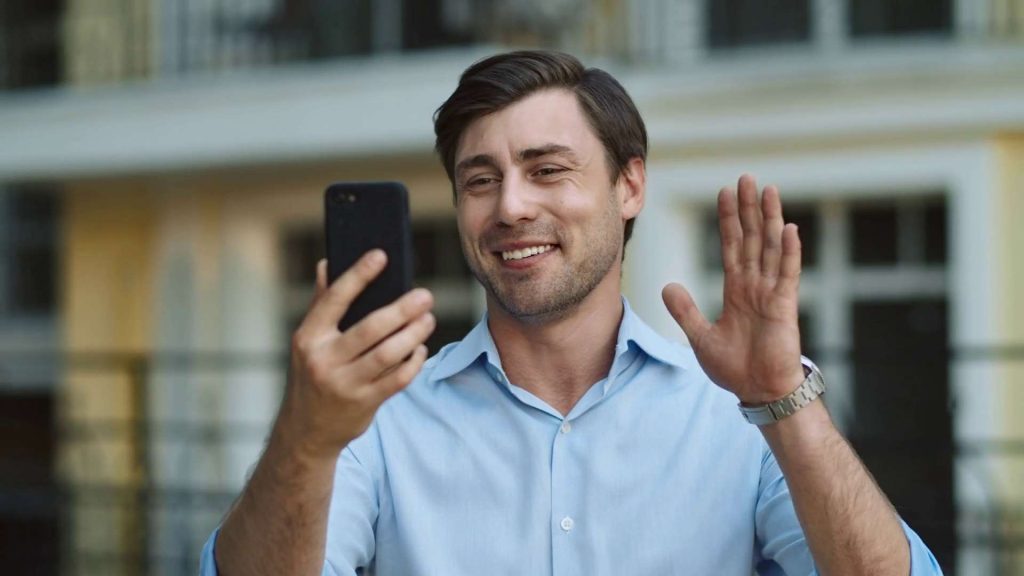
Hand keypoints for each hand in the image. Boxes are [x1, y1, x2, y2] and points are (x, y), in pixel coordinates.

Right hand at [277, 250, 434, 460]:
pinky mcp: (365, 403)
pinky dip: (413, 361)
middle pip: (371, 328)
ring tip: (428, 319)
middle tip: (425, 296)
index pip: (335, 299)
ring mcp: (345, 384)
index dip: (358, 276)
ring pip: (388, 354)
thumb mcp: (307, 341)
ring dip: (414, 334)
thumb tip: (327, 263)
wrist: (306, 430)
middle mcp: (324, 360)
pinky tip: (420, 347)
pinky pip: (398, 379)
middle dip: (402, 310)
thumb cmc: (311, 374)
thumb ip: (321, 303)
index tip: (381, 256)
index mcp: (308, 337)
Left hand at [662, 174, 803, 404]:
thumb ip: (685, 310)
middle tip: (746, 178)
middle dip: (749, 208)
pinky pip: (787, 274)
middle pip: (752, 238)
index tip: (725, 193)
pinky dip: (789, 252)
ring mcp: (771, 293)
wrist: (758, 392)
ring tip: (769, 191)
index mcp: (737, 290)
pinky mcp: (784, 307)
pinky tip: (789, 229)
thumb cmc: (735, 368)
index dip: (728, 220)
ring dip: (770, 219)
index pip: (732, 246)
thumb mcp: (701, 336)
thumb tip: (666, 286)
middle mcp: (755, 286)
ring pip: (771, 247)